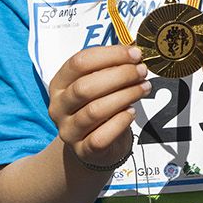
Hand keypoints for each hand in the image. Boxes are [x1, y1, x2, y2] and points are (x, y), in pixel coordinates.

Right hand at [47, 44, 149, 168]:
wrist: (94, 146)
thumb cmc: (99, 105)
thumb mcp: (100, 84)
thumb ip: (111, 68)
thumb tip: (134, 52)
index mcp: (59, 83)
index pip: (79, 62)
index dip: (109, 55)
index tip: (135, 54)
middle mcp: (59, 106)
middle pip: (85, 87)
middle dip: (120, 76)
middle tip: (141, 71)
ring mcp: (68, 130)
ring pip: (94, 111)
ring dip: (125, 96)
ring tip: (143, 88)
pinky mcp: (82, 150)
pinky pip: (100, 137)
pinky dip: (120, 122)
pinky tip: (132, 113)